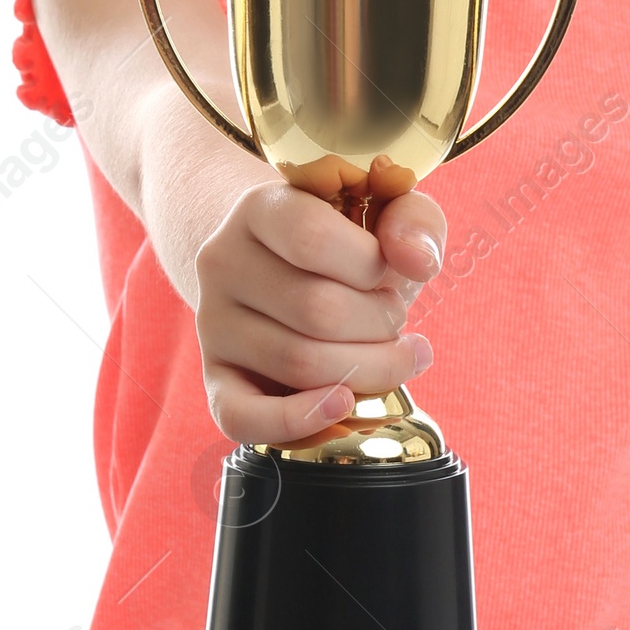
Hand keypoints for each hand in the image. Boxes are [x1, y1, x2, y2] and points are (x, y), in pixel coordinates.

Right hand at [193, 155, 444, 447]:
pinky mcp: (216, 378)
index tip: (391, 272)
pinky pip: (241, 417)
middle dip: (380, 323)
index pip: (311, 237)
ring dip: (368, 368)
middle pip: (315, 309)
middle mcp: (223, 263)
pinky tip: (343, 406)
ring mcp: (213, 324)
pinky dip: (299, 421)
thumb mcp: (388, 212)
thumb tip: (416, 263)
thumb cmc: (347, 244)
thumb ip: (415, 220)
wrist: (287, 269)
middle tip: (394, 319)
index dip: (370, 265)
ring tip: (389, 353)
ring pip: (299, 363)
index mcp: (259, 208)